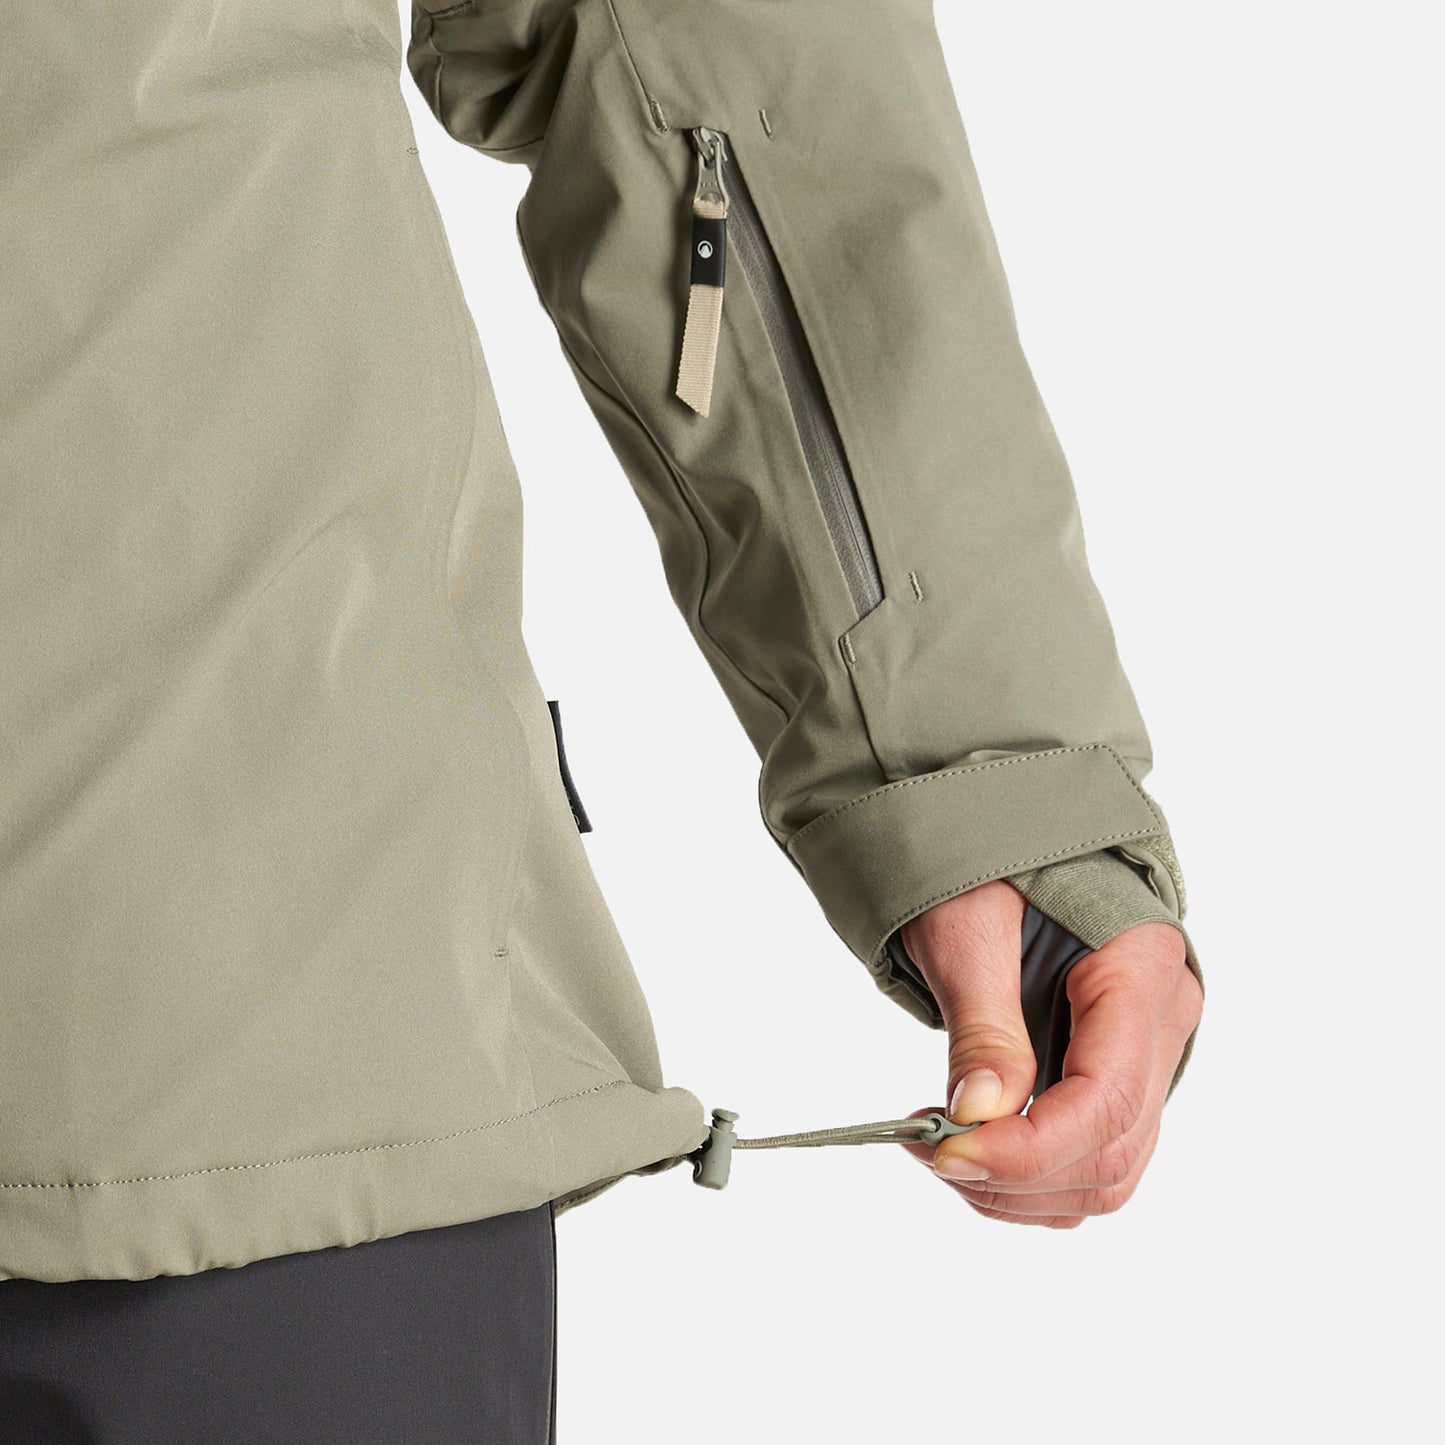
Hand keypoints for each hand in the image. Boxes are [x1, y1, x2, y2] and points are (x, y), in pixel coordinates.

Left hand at [898, 878, 1201, 1227]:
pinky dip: (1030, 1180)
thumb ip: (982, 1019)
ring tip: (940, 1150)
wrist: (998, 832)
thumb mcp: (968, 924)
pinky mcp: (1116, 1078)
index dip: (1031, 1145)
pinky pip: (1091, 1160)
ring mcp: (1146, 1056)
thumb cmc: (985, 861)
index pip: (1108, 1096)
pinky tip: (970, 1150)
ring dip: (1022, 1189)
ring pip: (1109, 1171)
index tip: (949, 1152)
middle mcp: (1162, 1021)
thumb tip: (980, 1111)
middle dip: (1018, 1172)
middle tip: (930, 1150)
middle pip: (1113, 1147)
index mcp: (1141, 968)